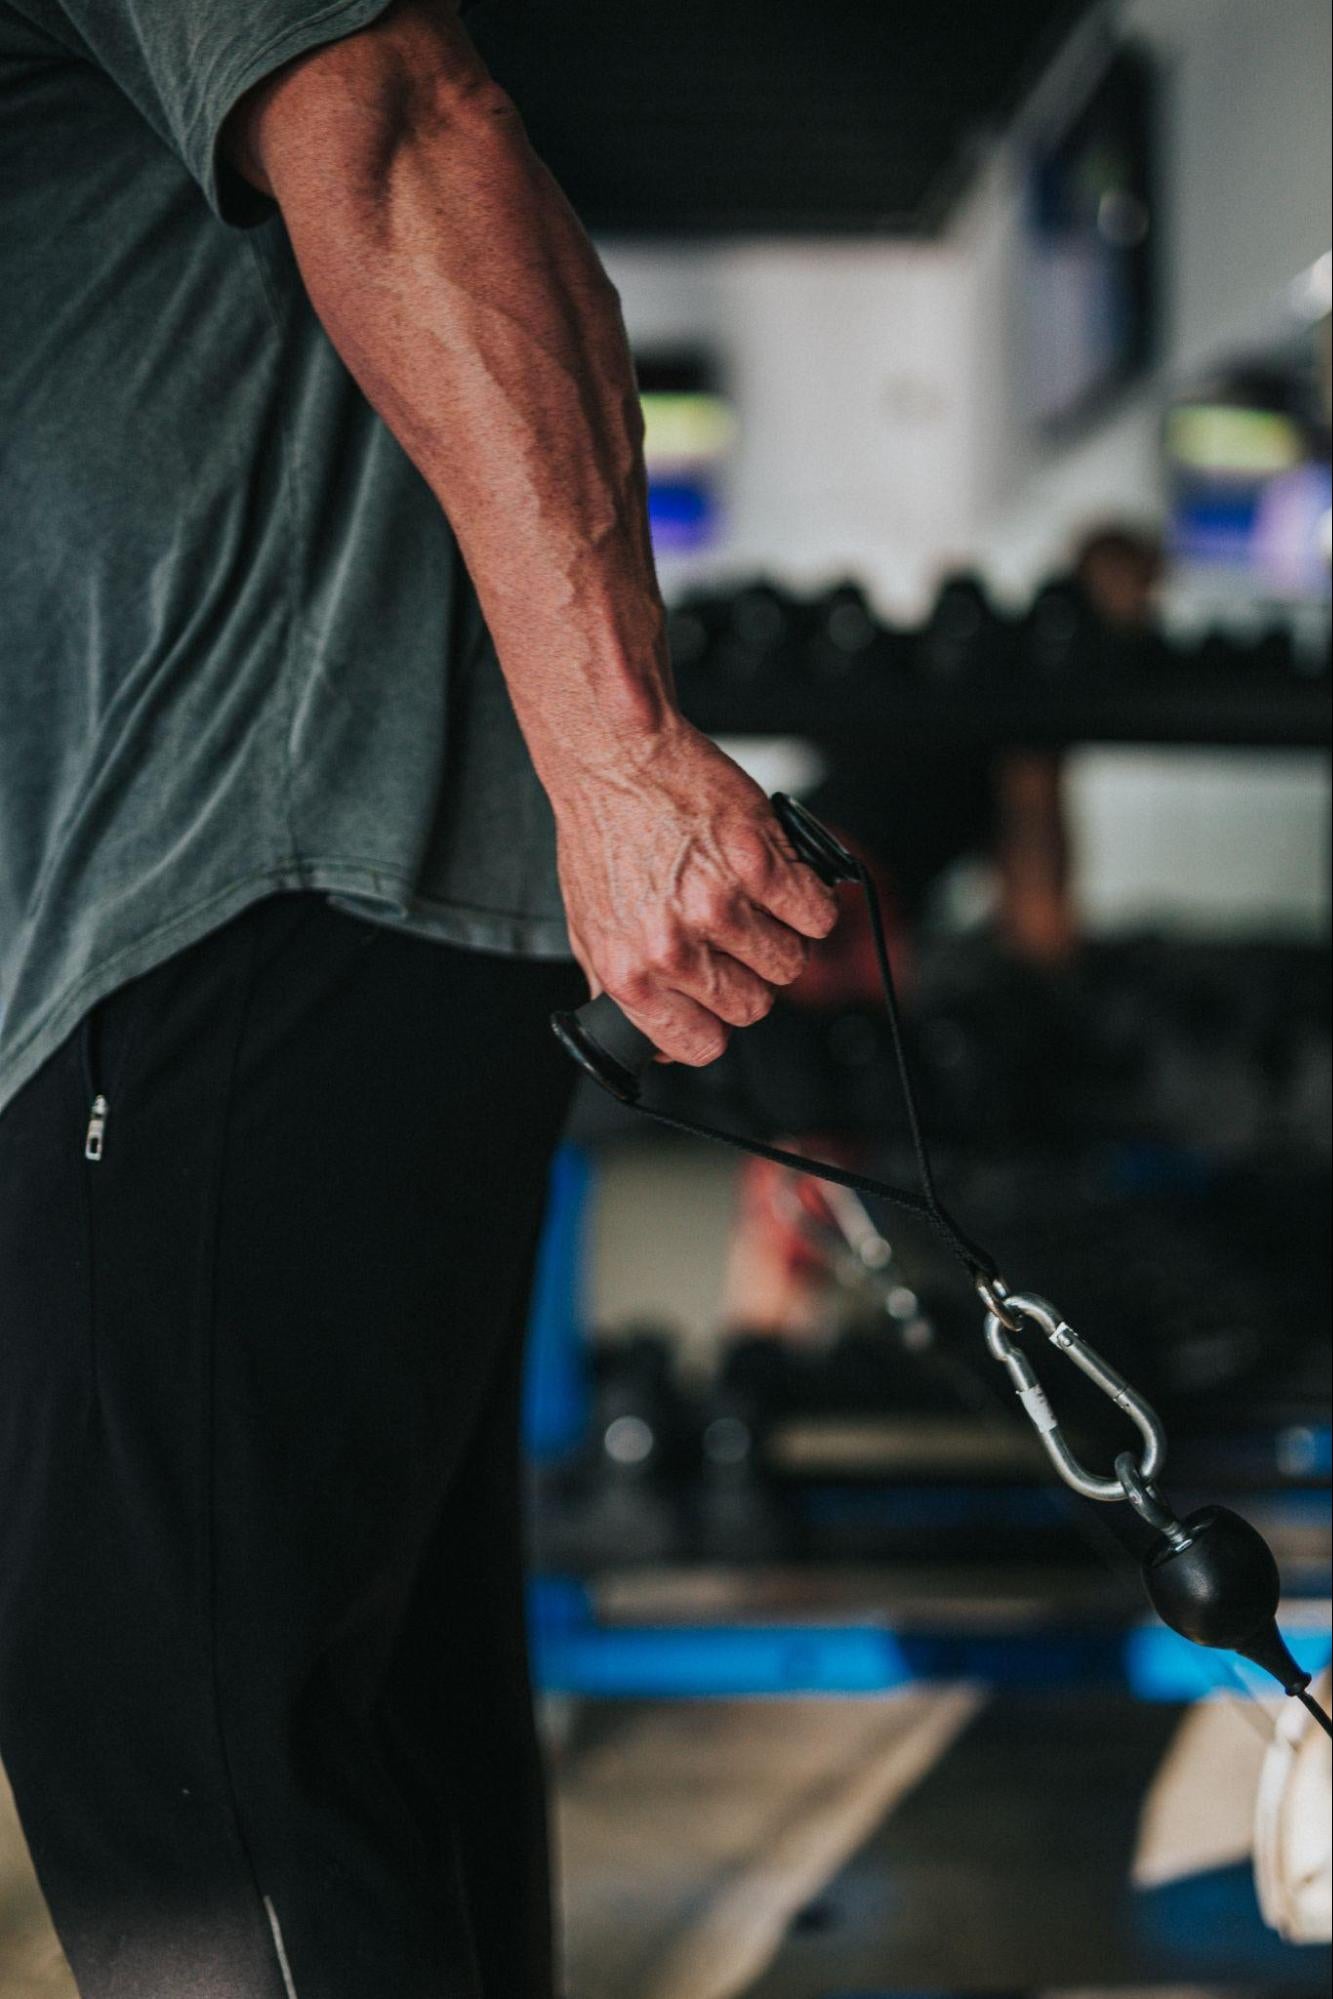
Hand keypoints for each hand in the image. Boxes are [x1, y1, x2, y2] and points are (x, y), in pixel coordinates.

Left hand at [550, 721, 838, 1065]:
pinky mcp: (757, 864)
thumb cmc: (603, 833)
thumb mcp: (591, 927)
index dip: (717, 1023)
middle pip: (754, 1006)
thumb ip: (621, 988)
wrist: (615, 759)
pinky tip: (780, 879)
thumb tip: (656, 1043)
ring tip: (753, 901)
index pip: (701, 1045)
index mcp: (630, 973)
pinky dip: (809, 900)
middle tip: (736, 938)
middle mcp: (672, 947)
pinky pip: (815, 914)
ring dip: (782, 936)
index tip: (718, 999)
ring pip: (790, 962)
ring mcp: (717, 907)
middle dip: (752, 976)